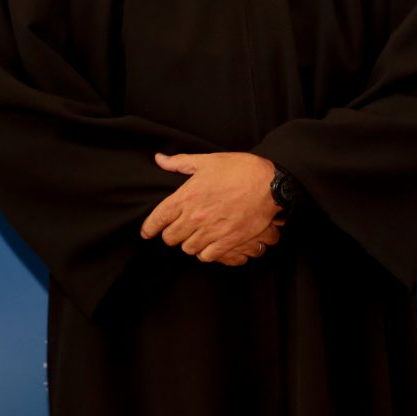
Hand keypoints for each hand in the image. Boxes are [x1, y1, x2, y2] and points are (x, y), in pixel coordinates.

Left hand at [140, 152, 281, 264]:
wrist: (269, 184)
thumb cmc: (239, 169)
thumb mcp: (207, 161)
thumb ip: (180, 162)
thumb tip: (159, 159)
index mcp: (186, 196)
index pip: (158, 219)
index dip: (149, 228)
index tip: (147, 232)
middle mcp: (195, 217)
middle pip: (170, 238)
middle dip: (172, 234)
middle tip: (178, 229)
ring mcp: (211, 231)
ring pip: (187, 248)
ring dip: (189, 243)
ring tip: (195, 235)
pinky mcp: (227, 241)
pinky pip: (207, 256)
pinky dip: (205, 252)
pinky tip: (209, 244)